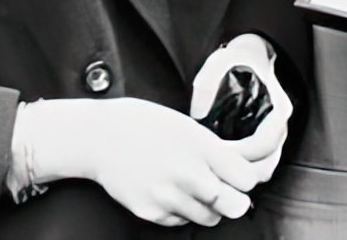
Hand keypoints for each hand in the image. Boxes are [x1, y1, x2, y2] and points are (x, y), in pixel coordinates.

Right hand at [17, 96, 259, 227]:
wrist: (101, 137)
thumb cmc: (147, 125)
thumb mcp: (188, 127)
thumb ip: (215, 151)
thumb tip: (242, 172)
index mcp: (200, 146)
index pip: (246, 179)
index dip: (246, 180)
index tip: (239, 177)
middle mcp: (186, 173)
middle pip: (233, 205)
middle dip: (234, 201)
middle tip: (228, 193)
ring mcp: (167, 195)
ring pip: (208, 218)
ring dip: (209, 208)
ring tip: (194, 189)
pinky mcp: (150, 211)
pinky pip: (180, 222)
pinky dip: (182, 213)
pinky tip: (171, 193)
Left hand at [191, 34, 292, 185]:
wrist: (251, 56)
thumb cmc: (236, 61)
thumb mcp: (218, 64)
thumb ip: (207, 86)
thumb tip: (197, 114)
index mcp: (276, 107)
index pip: (265, 143)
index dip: (240, 154)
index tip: (217, 153)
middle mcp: (279, 125)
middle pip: (266, 164)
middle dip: (237, 172)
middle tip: (210, 167)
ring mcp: (275, 136)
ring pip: (263, 169)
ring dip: (240, 175)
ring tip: (213, 168)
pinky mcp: (265, 142)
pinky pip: (258, 166)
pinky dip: (241, 171)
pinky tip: (220, 165)